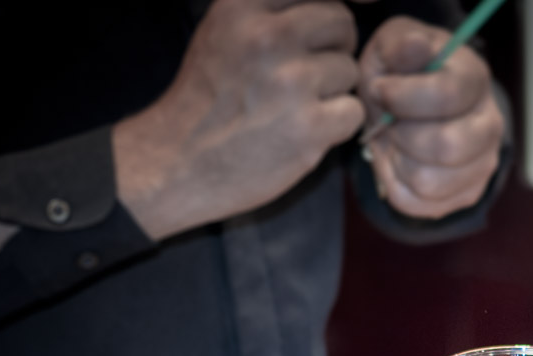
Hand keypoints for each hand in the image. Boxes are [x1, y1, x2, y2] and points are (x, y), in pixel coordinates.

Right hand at [113, 0, 365, 240]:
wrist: (179, 163)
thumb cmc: (207, 98)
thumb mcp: (224, 29)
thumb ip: (270, 10)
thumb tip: (333, 5)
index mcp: (242, 5)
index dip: (322, 15)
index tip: (314, 35)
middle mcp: (267, 38)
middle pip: (341, 23)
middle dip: (334, 48)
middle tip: (308, 72)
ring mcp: (290, 82)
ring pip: (349, 70)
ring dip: (333, 91)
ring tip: (296, 106)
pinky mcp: (308, 127)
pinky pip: (353, 111)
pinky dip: (337, 125)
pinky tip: (306, 131)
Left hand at [358, 16, 504, 219]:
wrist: (411, 107)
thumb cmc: (402, 75)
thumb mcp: (393, 46)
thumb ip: (401, 44)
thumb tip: (416, 47)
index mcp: (474, 80)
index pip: (446, 95)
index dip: (401, 96)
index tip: (380, 89)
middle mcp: (490, 125)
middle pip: (447, 147)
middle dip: (401, 135)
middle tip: (389, 121)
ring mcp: (482, 165)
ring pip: (429, 183)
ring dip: (397, 162)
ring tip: (395, 141)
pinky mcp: (465, 195)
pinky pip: (418, 204)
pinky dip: (397, 184)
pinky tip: (400, 161)